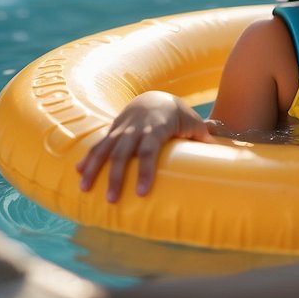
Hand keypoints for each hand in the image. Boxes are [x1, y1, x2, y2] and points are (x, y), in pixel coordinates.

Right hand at [75, 91, 212, 202]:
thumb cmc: (178, 114)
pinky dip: (87, 158)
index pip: (149, 151)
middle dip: (116, 177)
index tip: (142, 193)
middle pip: (123, 153)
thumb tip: (219, 153)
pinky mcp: (113, 130)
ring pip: (105, 148)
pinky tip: (78, 173)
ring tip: (84, 189)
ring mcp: (122, 128)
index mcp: (156, 127)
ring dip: (94, 168)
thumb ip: (203, 138)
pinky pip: (98, 144)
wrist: (156, 97)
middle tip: (112, 200)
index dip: (145, 171)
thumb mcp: (193, 122)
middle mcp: (136, 128)